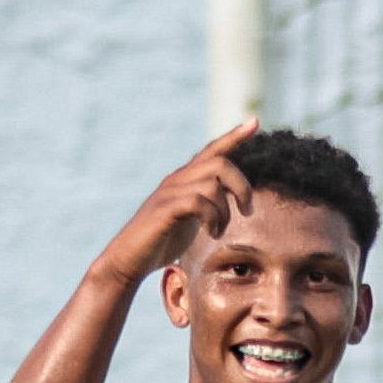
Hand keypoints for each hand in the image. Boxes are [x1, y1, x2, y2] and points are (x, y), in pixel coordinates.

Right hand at [90, 123, 261, 283]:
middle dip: (242, 186)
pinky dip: (212, 218)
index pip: (212, 150)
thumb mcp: (188, 218)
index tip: (254, 122)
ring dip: (225, 211)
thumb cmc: (159, 242)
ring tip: (219, 231)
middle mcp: (177, 179)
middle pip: (220, 163)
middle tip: (247, 211)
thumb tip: (226, 199)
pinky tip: (211, 233)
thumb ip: (204, 204)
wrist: (128, 260)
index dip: (234, 136)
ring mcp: (169, 193)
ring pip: (212, 184)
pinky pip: (197, 202)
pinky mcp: (164, 210)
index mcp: (184, 179)